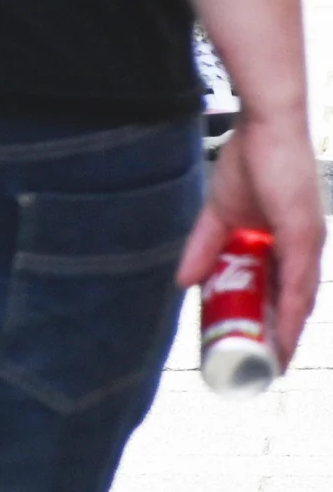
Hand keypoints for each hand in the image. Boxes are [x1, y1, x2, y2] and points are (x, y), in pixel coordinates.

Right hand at [187, 109, 324, 372]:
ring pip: (301, 299)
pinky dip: (290, 310)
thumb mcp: (219, 212)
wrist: (266, 127)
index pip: (288, 292)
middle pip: (297, 303)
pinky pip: (298, 282)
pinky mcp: (304, 235)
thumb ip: (203, 246)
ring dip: (287, 332)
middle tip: (264, 364)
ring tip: (273, 359)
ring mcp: (309, 243)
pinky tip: (281, 330)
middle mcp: (307, 248)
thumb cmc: (250, 161)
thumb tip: (183, 281)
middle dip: (282, 336)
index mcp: (290, 243)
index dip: (277, 322)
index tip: (263, 348)